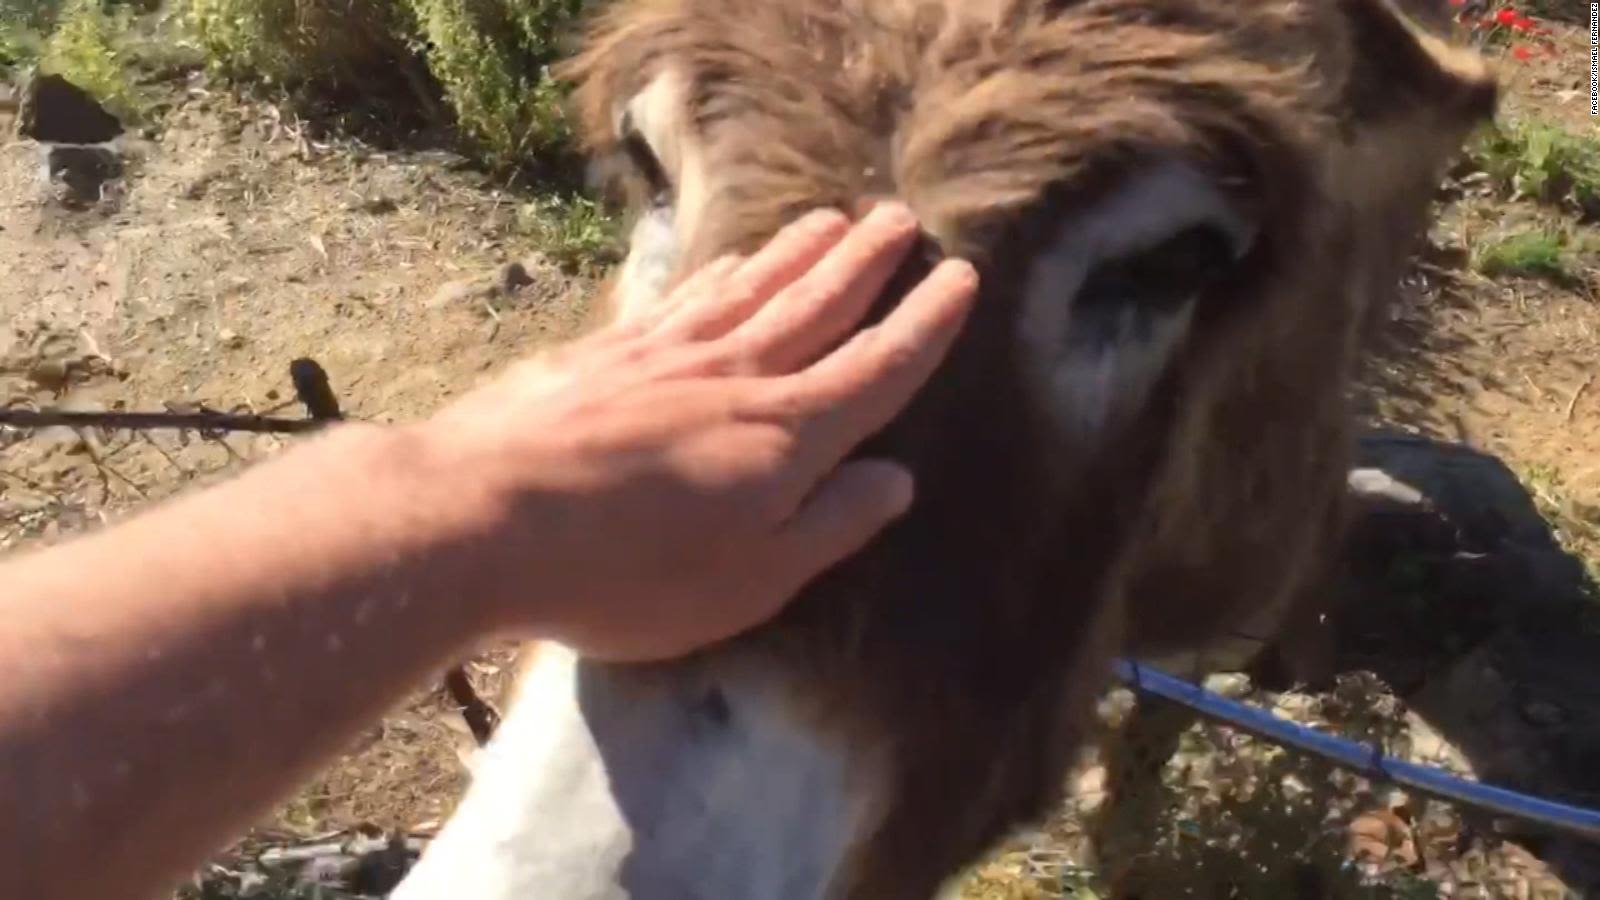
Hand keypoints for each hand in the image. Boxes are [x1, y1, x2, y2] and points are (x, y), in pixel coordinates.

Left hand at [422, 202, 977, 660]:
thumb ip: (829, 526)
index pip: (876, 370)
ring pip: (754, 288)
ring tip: (834, 219)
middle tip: (901, 218)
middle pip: (818, 307)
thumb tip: (898, 480)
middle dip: (868, 264)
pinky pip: (686, 295)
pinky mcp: (606, 351)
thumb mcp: (749, 582)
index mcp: (785, 436)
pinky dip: (722, 271)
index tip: (961, 278)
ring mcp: (667, 353)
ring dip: (800, 253)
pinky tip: (732, 262)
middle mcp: (736, 376)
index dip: (924, 327)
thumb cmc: (627, 574)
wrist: (482, 515)